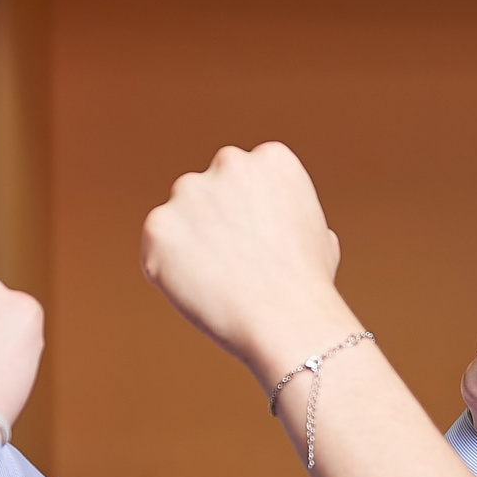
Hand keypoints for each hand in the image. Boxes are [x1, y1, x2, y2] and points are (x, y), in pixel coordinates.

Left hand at [141, 142, 360, 381]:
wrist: (286, 318)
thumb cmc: (307, 286)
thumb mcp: (319, 235)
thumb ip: (290, 215)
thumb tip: (282, 225)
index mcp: (271, 158)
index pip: (244, 179)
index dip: (248, 218)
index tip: (258, 246)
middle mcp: (228, 162)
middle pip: (207, 192)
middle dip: (213, 224)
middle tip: (234, 267)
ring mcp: (189, 191)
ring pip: (178, 220)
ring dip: (189, 246)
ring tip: (220, 282)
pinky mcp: (158, 226)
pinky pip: (156, 250)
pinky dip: (169, 272)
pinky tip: (200, 291)